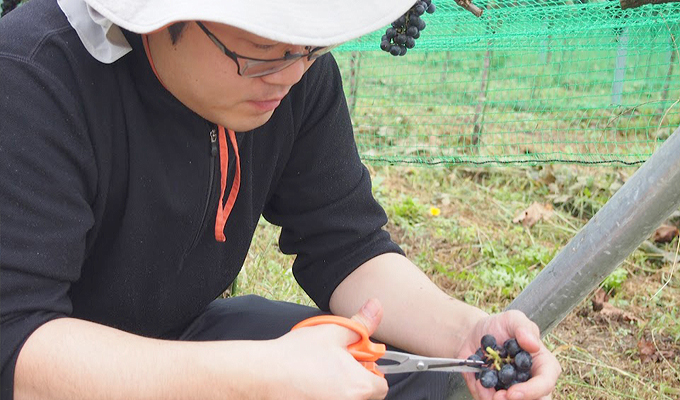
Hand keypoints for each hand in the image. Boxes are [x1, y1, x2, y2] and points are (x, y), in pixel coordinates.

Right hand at [267, 299, 388, 399]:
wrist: (261, 375)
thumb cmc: (296, 355)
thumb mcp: (333, 331)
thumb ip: (361, 323)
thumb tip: (376, 308)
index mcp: (359, 386)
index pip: (381, 385)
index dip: (370, 370)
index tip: (355, 360)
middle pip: (365, 395)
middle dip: (356, 380)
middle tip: (335, 365)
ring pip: (346, 398)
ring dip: (339, 388)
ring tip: (319, 373)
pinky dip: (323, 394)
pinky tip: (308, 385)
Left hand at [458, 310, 560, 399]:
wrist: (476, 335)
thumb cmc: (499, 326)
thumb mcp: (512, 319)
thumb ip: (524, 327)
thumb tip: (533, 344)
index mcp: (542, 364)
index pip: (546, 383)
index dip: (532, 391)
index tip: (513, 393)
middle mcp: (532, 382)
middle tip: (497, 396)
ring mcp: (516, 390)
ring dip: (493, 399)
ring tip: (481, 384)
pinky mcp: (497, 395)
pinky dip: (482, 395)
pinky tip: (476, 381)